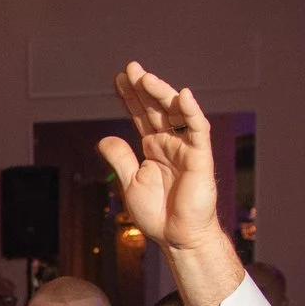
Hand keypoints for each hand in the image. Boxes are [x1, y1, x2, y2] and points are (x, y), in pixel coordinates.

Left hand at [98, 62, 220, 254]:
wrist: (177, 237)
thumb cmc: (157, 213)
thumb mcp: (130, 183)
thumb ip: (120, 158)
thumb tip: (104, 138)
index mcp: (153, 147)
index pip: (140, 115)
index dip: (130, 97)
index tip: (118, 79)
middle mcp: (170, 142)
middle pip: (156, 108)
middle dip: (144, 88)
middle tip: (130, 68)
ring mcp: (185, 147)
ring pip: (175, 113)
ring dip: (162, 94)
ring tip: (145, 78)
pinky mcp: (200, 156)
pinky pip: (197, 129)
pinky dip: (191, 112)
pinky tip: (183, 95)